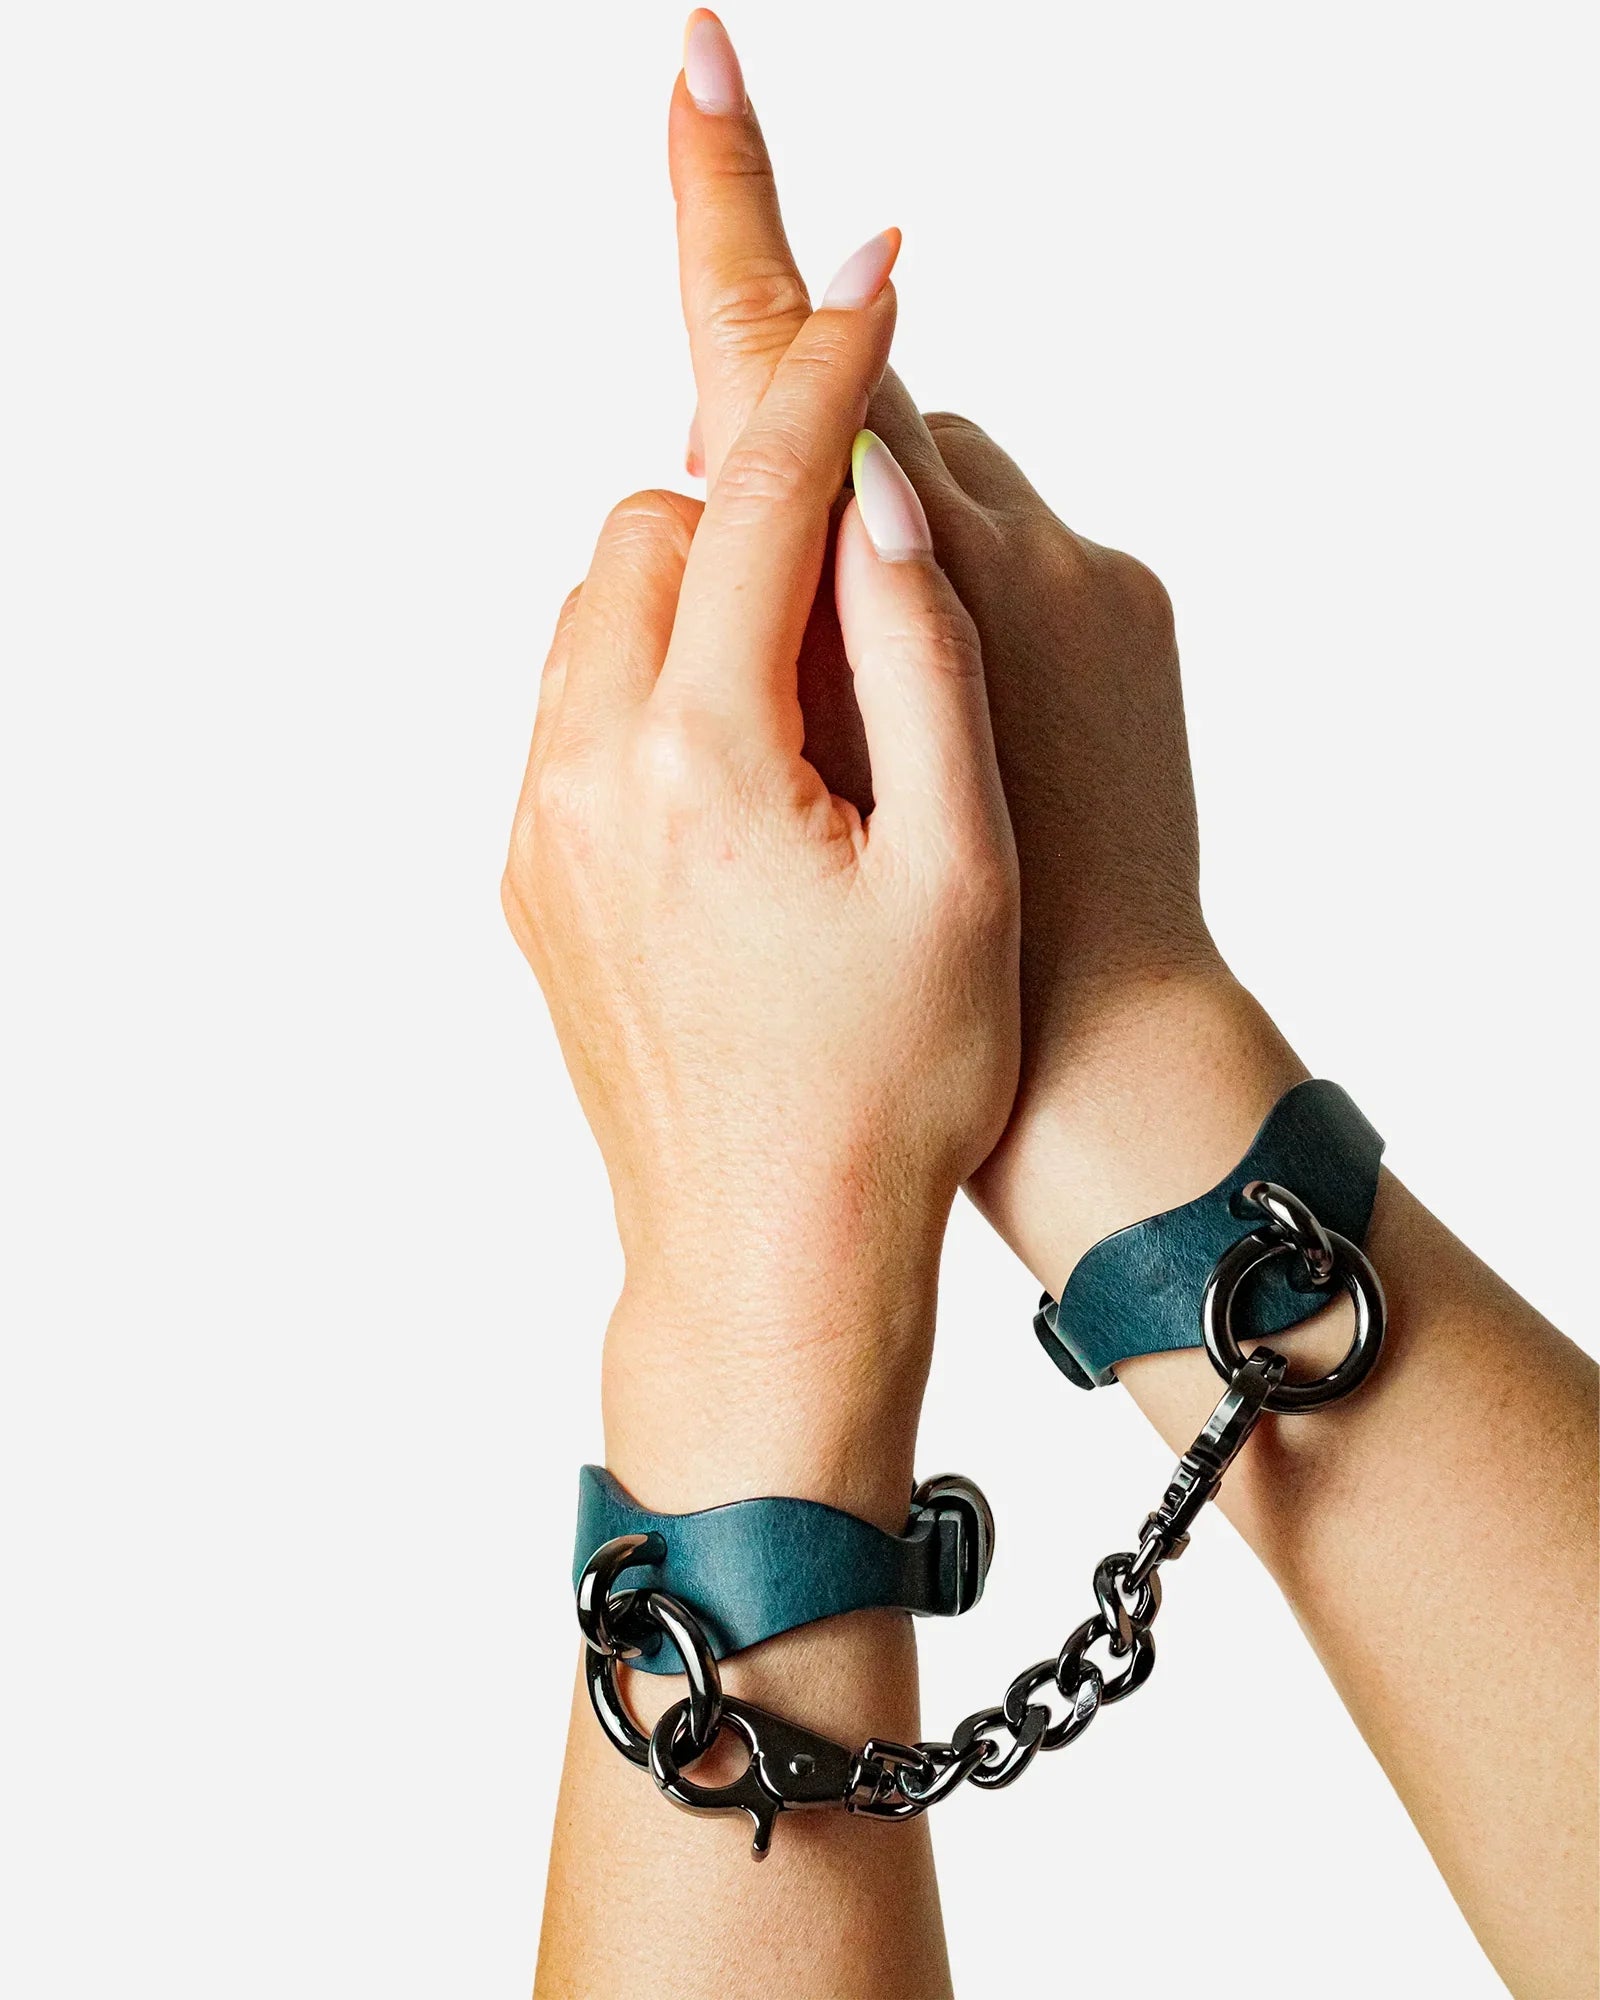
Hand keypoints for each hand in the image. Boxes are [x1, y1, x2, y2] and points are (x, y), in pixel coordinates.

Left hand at [668, 15, 1300, 1294]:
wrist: (769, 1250)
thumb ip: (921, 662)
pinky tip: (745, 786)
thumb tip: (881, 499)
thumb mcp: (959, 868)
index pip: (760, 502)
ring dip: (700, 609)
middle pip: (645, 533)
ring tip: (809, 709)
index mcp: (698, 759)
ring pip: (599, 622)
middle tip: (856, 596)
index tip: (876, 276)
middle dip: (751, 520)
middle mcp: (584, 776)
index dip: (827, 376)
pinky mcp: (532, 882)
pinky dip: (654, 693)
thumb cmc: (892, 1084)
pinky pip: (577, 714)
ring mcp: (540, 833)